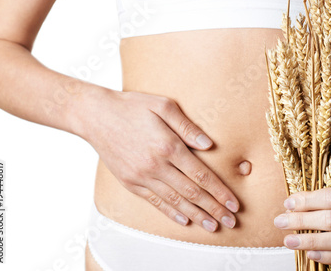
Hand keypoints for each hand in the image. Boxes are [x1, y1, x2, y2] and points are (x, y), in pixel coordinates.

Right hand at [80, 89, 239, 231]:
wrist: (96, 116)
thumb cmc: (132, 106)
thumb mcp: (163, 105)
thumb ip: (187, 127)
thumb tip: (208, 145)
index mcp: (168, 146)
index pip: (201, 174)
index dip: (220, 191)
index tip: (234, 203)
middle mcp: (156, 165)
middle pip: (192, 192)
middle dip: (214, 208)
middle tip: (231, 222)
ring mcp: (142, 176)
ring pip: (175, 201)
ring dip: (197, 215)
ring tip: (213, 226)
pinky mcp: (130, 183)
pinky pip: (154, 202)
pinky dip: (171, 212)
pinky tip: (185, 219)